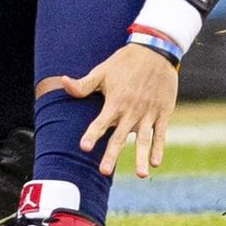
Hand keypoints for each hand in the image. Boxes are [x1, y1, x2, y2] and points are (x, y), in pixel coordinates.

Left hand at [62, 44, 180, 177]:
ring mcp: (148, 113)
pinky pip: (160, 133)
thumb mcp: (102, 71)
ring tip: (141, 175)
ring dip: (141, 157)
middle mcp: (131, 110)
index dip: (92, 134)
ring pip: (144, 139)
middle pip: (120, 136)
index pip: (100, 122)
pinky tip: (155, 163)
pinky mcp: (162, 112)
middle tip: (103, 171)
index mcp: (115, 101)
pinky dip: (158, 147)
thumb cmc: (125, 62)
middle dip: (112, 154)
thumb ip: (84, 84)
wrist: (156, 50)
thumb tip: (62, 82)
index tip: (83, 147)